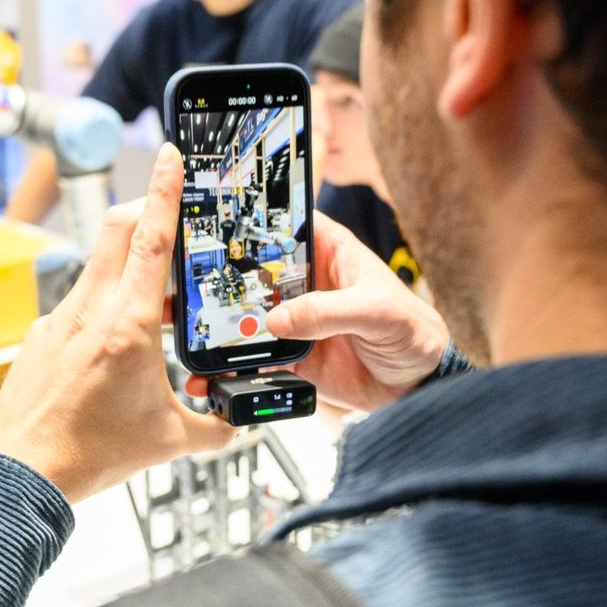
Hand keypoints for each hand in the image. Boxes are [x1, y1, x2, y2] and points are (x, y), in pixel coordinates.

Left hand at [0, 144, 233, 498]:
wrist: (19, 475)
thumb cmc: (86, 455)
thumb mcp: (169, 441)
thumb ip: (213, 426)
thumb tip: (235, 422)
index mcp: (126, 325)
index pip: (149, 238)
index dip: (164, 191)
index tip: (171, 156)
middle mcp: (89, 311)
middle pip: (116, 231)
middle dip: (145, 208)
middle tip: (171, 206)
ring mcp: (60, 320)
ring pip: (99, 267)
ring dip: (130, 266)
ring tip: (159, 297)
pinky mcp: (43, 337)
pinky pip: (81, 303)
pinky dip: (106, 304)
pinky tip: (120, 341)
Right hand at [192, 212, 448, 412]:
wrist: (420, 387)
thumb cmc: (415, 332)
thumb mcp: (378, 311)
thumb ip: (329, 311)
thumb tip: (280, 320)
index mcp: (328, 251)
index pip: (283, 223)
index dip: (250, 219)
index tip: (214, 221)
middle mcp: (305, 281)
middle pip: (252, 269)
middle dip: (218, 275)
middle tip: (186, 283)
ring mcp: (295, 318)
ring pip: (245, 314)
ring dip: (218, 324)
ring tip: (189, 331)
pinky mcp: (291, 355)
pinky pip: (253, 357)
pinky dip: (231, 365)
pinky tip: (212, 372)